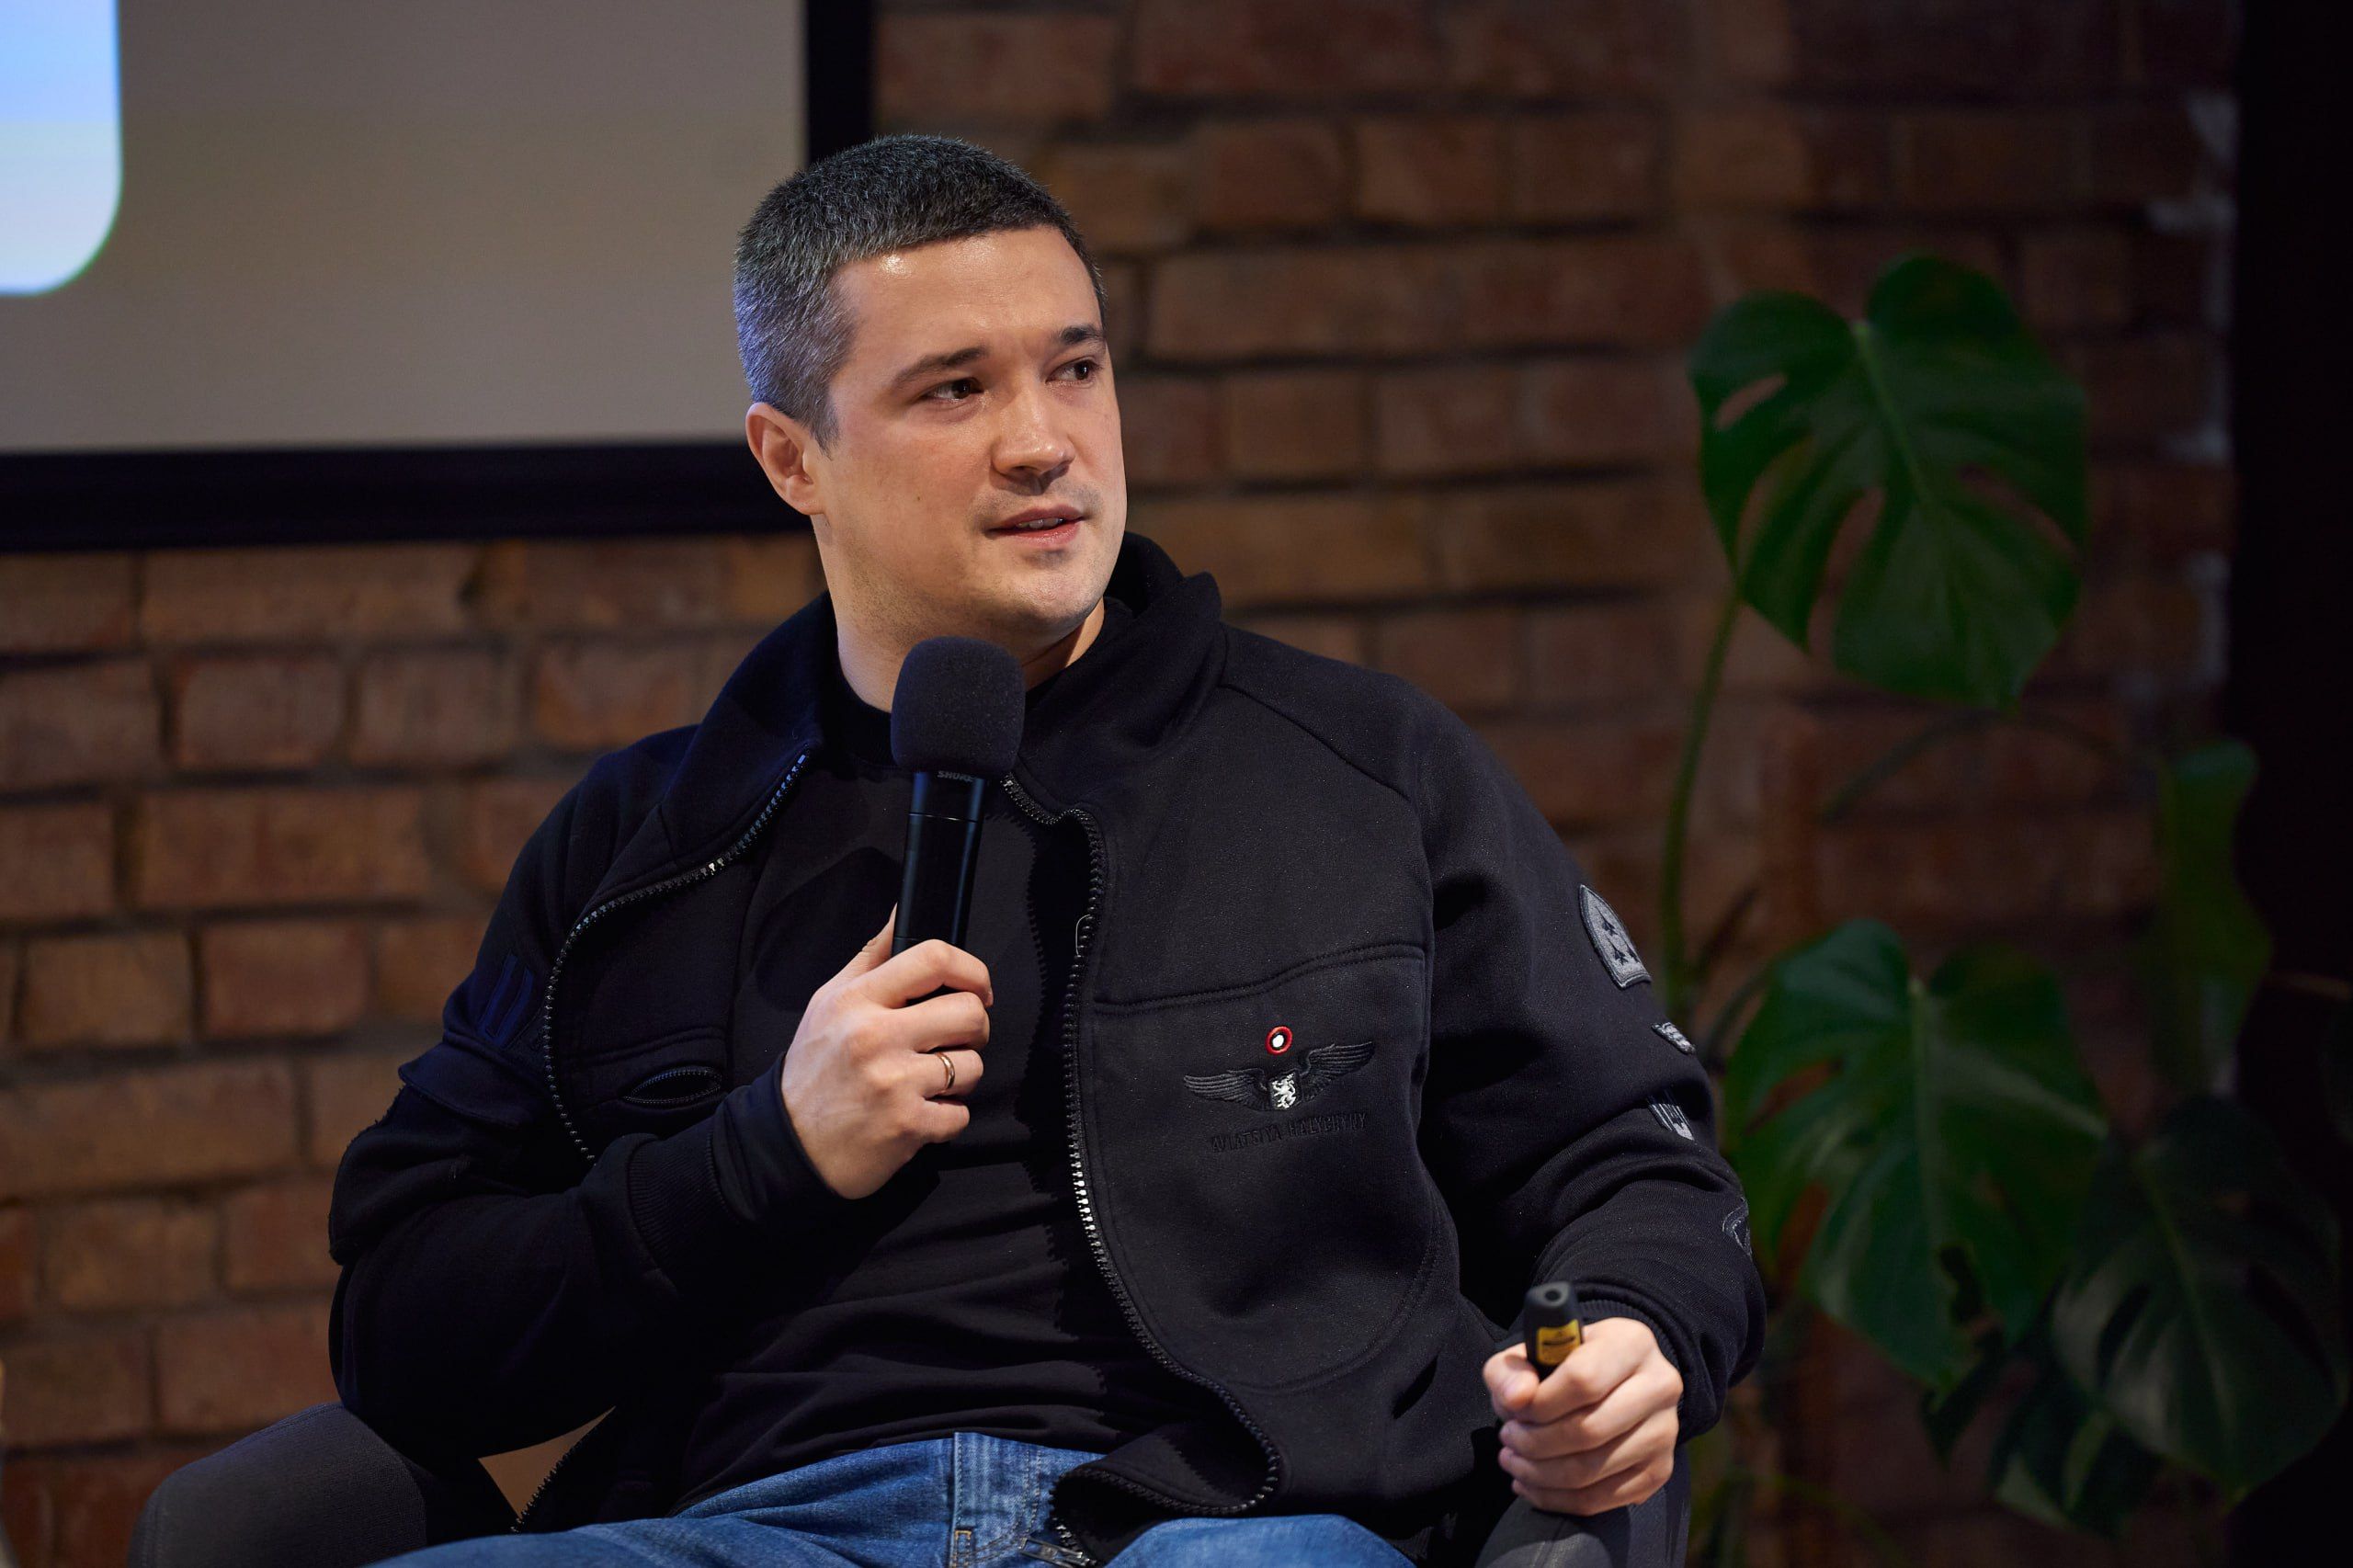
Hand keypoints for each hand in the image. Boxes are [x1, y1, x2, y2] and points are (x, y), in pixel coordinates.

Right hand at [778, 904, 993, 1198]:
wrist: (788, 1147)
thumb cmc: (813, 1071)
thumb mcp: (828, 1003)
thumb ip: (871, 956)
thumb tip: (902, 909)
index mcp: (857, 1000)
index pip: (933, 958)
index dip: (971, 969)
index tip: (978, 987)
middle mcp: (875, 1037)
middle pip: (968, 1011)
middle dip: (974, 1027)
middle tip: (956, 1038)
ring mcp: (894, 1083)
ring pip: (972, 1065)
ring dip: (960, 1076)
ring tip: (929, 1081)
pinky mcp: (908, 1125)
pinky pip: (961, 1113)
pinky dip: (948, 1117)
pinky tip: (920, 1112)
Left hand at [1481, 1316, 1680, 1514]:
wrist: (1613, 1383)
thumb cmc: (1566, 1365)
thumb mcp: (1532, 1352)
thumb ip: (1511, 1370)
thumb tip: (1517, 1399)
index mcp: (1632, 1343)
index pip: (1583, 1380)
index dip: (1540, 1404)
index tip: (1514, 1412)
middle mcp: (1660, 1386)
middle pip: (1590, 1430)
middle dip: (1535, 1443)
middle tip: (1508, 1440)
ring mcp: (1665, 1432)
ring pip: (1593, 1470)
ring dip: (1540, 1474)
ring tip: (1514, 1461)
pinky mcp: (1659, 1470)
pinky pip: (1602, 1499)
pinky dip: (1557, 1498)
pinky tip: (1532, 1483)